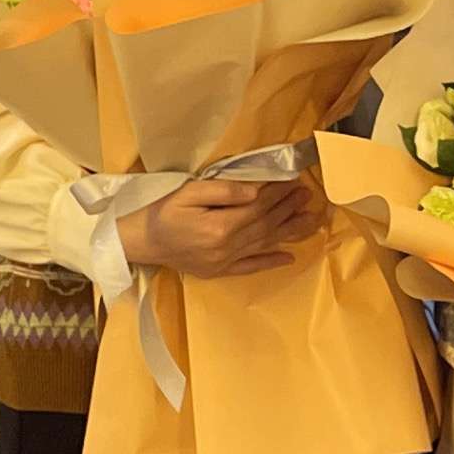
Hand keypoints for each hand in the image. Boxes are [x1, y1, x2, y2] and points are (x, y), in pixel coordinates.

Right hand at [119, 178, 319, 280]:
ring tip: (312, 221)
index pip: (259, 207)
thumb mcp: (190, 191)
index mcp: (220, 226)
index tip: (295, 181)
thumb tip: (256, 191)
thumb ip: (225, 191)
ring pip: (265, 245)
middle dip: (289, 209)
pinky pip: (251, 268)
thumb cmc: (162, 212)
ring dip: (290, 233)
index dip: (279, 193)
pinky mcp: (220, 272)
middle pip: (266, 225)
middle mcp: (227, 247)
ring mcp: (224, 262)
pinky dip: (271, 262)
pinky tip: (290, 256)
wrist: (140, 241)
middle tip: (308, 196)